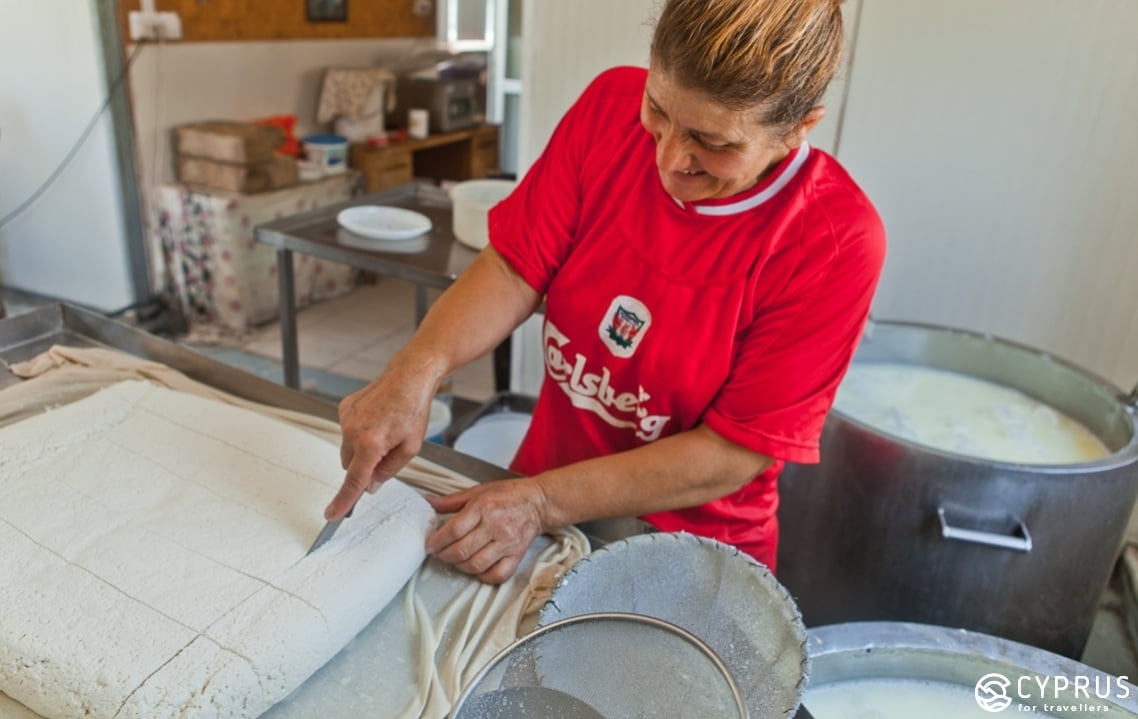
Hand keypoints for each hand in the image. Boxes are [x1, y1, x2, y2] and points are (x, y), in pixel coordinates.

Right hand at [327, 367, 436, 520]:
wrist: (408, 376)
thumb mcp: (411, 447)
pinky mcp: (343, 408)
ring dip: (362, 449)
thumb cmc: (414, 409)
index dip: (343, 501)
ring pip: (348, 449)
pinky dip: (359, 432)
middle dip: (364, 466)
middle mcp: (353, 431)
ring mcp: (345, 418)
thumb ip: (389, 471)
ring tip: (385, 430)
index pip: (354, 480)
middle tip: (386, 452)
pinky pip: (347, 431)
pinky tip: (377, 419)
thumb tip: (370, 486)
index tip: (332, 514)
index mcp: (371, 444)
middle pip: (350, 465)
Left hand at [425, 478, 550, 583]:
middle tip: (440, 553)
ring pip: (476, 565)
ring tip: (455, 560)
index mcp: (483, 507)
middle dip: (444, 555)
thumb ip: (451, 500)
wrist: (538, 502)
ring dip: (460, 566)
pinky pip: (498, 575)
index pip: (454, 530)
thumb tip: (428, 502)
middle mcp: (495, 526)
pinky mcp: (517, 555)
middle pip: (462, 550)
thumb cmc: (508, 495)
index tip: (430, 545)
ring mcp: (507, 543)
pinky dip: (483, 576)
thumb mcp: (478, 491)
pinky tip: (477, 569)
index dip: (438, 541)